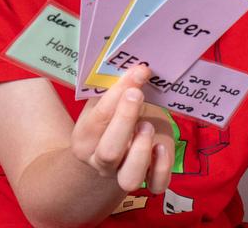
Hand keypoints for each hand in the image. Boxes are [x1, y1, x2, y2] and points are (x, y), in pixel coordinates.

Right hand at [71, 65, 173, 193]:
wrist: (117, 146)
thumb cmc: (114, 115)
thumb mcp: (107, 100)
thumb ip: (114, 86)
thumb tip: (136, 62)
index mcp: (85, 138)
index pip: (99, 117)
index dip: (118, 92)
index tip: (137, 71)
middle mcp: (101, 160)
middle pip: (109, 152)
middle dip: (124, 119)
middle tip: (137, 94)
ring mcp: (123, 173)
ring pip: (129, 177)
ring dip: (141, 150)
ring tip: (147, 126)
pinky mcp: (148, 178)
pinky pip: (155, 184)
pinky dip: (162, 167)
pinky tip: (162, 146)